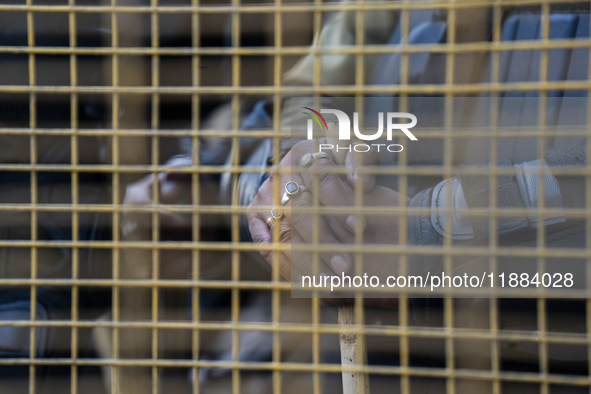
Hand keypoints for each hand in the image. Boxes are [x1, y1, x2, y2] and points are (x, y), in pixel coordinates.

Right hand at [247, 139, 379, 279]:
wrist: (303, 167)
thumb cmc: (337, 164)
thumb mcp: (352, 154)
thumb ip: (362, 161)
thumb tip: (362, 183)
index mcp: (304, 154)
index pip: (321, 180)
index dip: (341, 205)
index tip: (360, 228)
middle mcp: (280, 175)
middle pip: (300, 214)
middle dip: (324, 243)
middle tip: (346, 266)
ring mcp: (264, 196)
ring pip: (283, 236)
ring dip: (307, 263)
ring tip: (331, 284)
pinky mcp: (254, 214)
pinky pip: (267, 247)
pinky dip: (286, 268)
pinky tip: (307, 283)